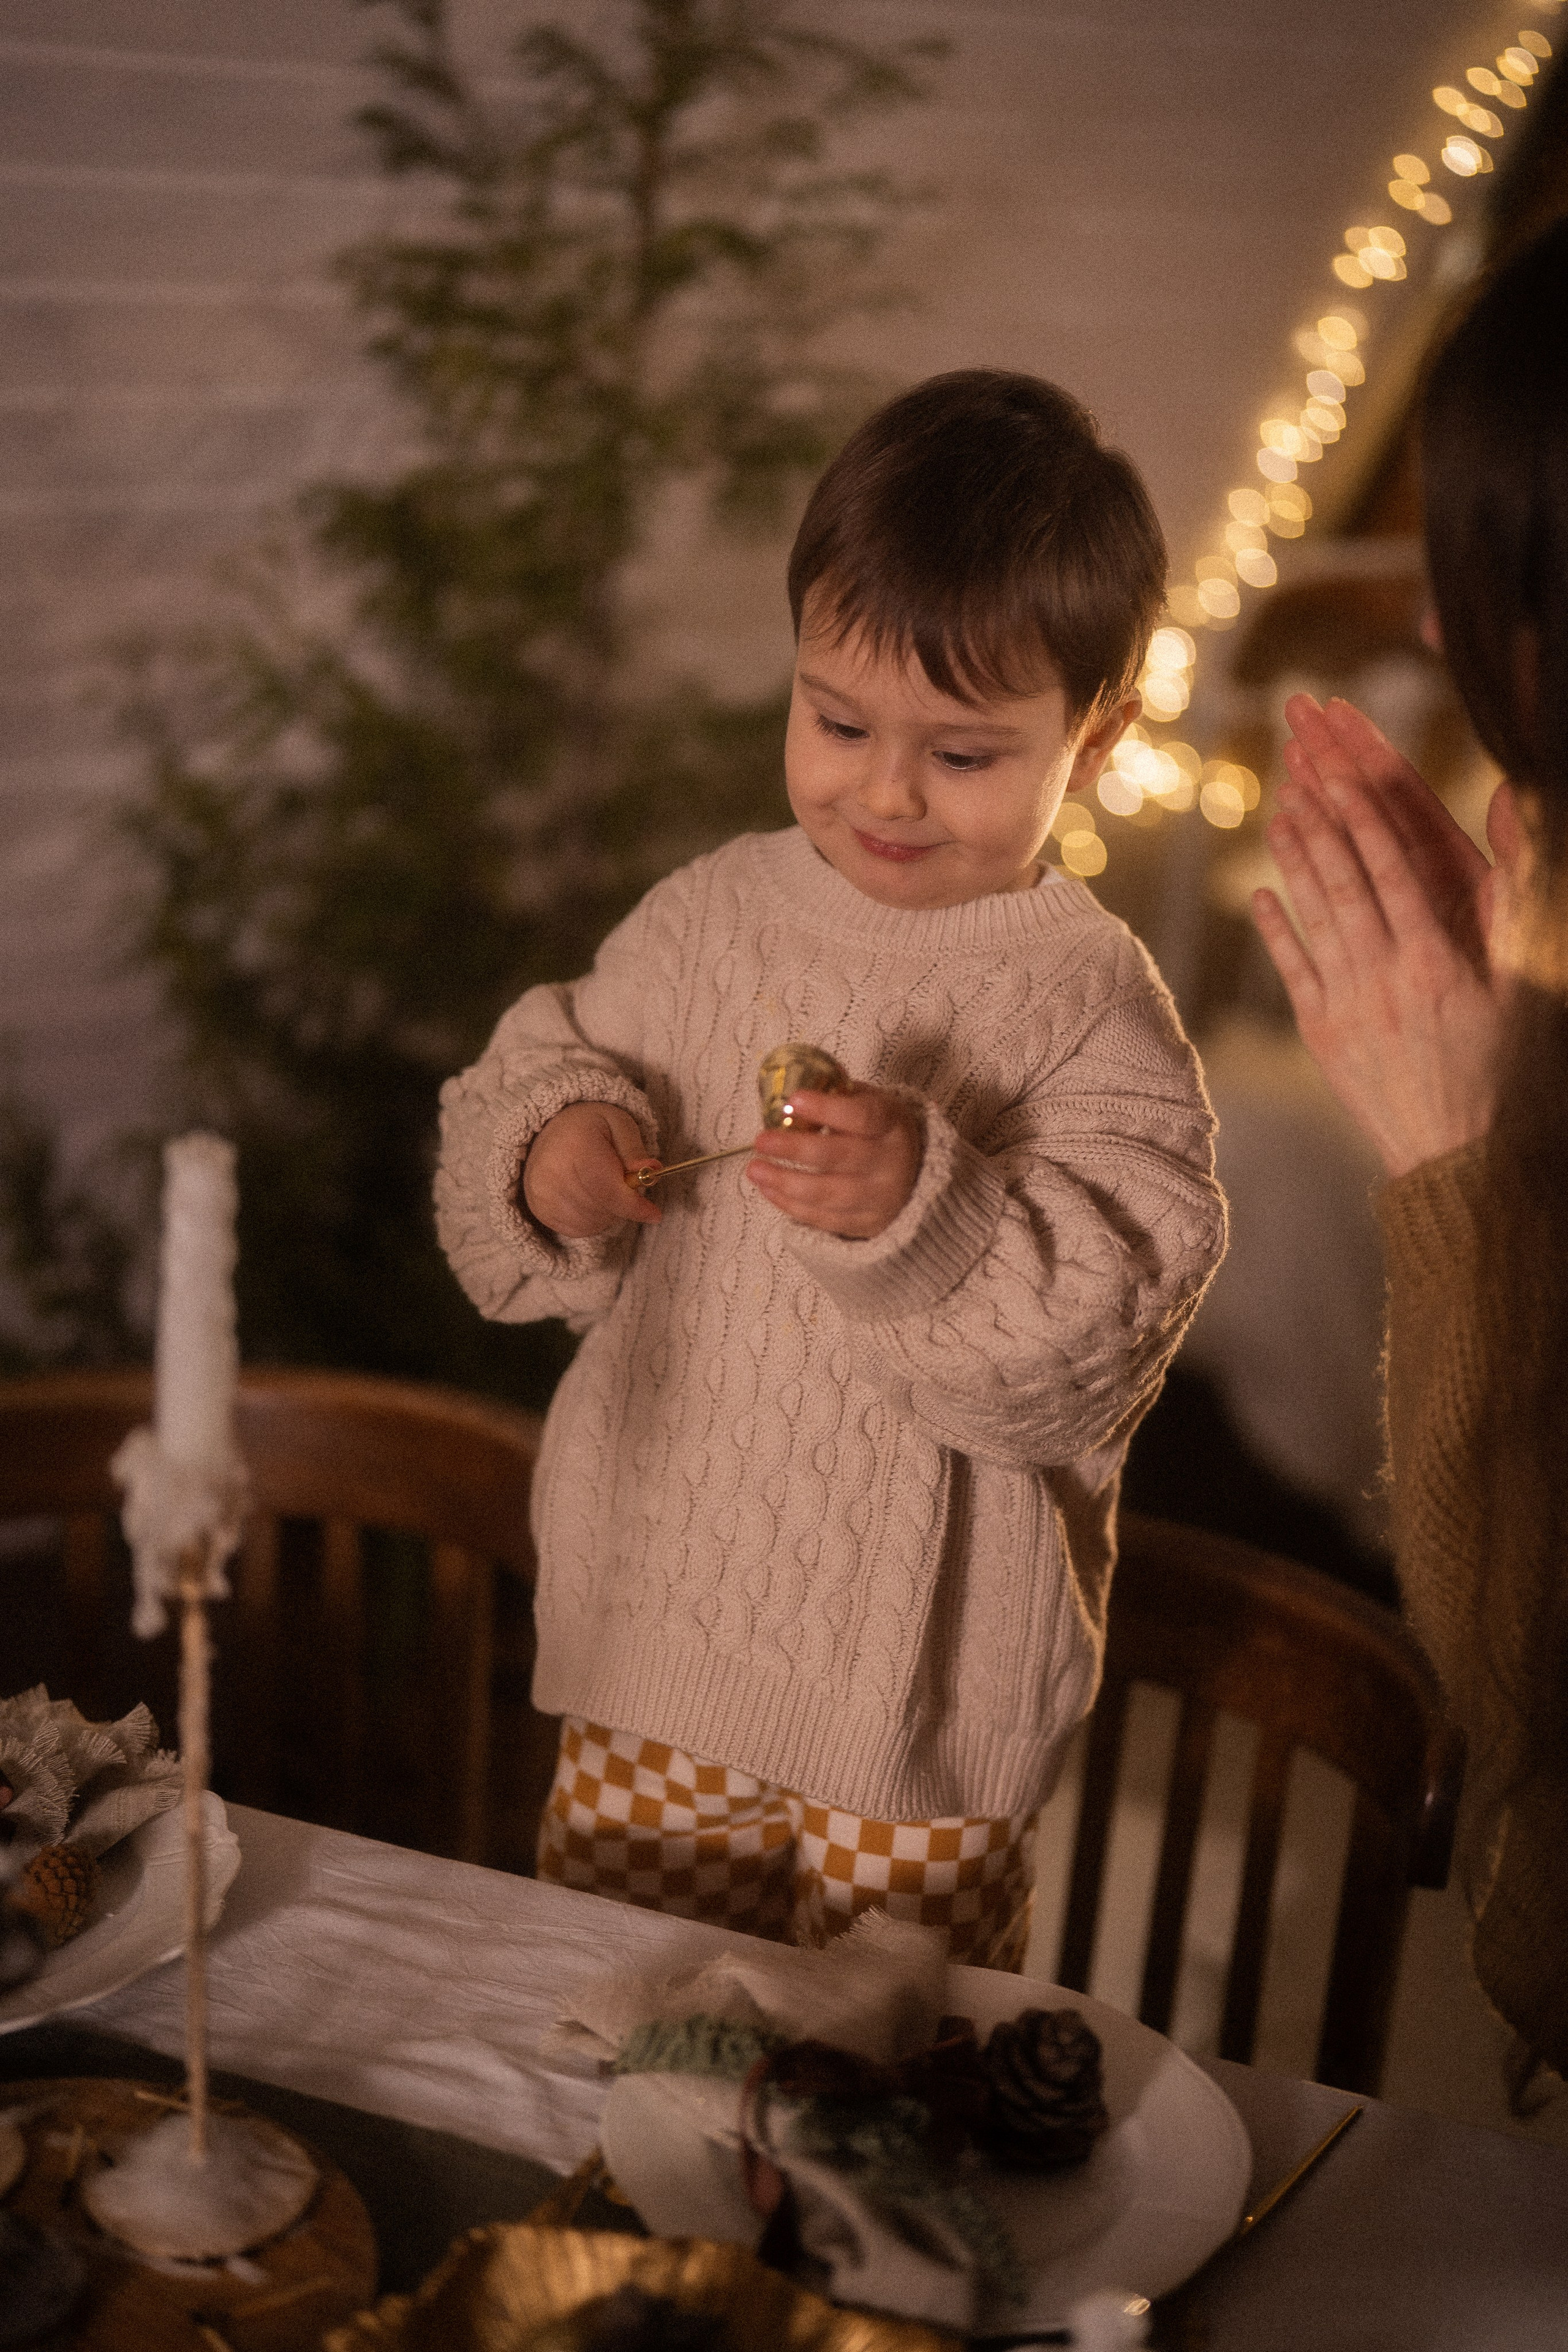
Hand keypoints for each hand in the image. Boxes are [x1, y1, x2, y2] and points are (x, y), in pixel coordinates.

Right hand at [521, 1102, 662, 1239]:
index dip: (633, 1206)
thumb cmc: (591, 1127)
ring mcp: (542, 1193)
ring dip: (608, 1213)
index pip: (607, 1189)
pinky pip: (577, 1229)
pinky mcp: (539, 1208)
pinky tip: (591, 1198)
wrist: (552, 1129)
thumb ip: (635, 1149)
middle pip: (602, 1209)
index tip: (655, 1214)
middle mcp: (552, 1172)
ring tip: (605, 1188)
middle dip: (622, 1204)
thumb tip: (651, 1170)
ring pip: (591, 1223)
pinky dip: (592, 1220)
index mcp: (576, 1146)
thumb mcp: (620, 1124)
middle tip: (623, 1184)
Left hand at [745, 1084, 921, 1237]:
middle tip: (760, 1140)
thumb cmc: (878, 1132)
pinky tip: (768, 1189)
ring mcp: (878, 1198)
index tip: (793, 1100)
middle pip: (839, 1157)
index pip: (861, 1117)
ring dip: (785, 1182)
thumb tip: (795, 1085)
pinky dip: (790, 1205)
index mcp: (891, 1124)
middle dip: (795, 1149)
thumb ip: (839, 1095)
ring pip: (827, 1194)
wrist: (913, 1177)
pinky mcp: (865, 1224)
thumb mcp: (871, 1104)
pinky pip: (823, 1218)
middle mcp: (889, 1163)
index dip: (827, 1110)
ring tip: (754, 1169)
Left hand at [1251, 694, 1508, 1178]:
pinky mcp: (1322, 1034)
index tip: (1345, 770)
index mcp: (1438, 961)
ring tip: (1278, 813)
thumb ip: (1506, 916)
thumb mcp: (1519, 988)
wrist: (1456, 1151)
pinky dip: (1277, 930)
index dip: (1367, 816)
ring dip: (1294, 862)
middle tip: (1300, 770)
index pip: (1396, 870)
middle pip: (1347, 883)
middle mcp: (1387, 977)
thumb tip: (1507, 847)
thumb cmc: (1502, 1066)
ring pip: (1316, 919)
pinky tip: (1262, 893)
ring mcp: (1349, 1005)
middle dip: (1323, 820)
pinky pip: (1294, 971)